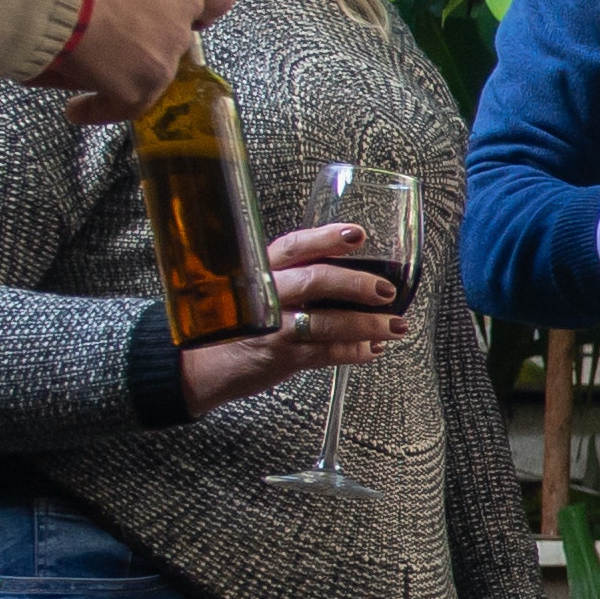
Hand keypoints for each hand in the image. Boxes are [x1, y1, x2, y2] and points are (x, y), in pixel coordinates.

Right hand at [51, 0, 236, 121]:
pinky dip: (99, 108)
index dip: (199, 9)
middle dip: (148, 37)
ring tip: (83, 65)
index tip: (187, 18)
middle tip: (113, 37)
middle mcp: (182, 4)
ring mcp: (166, 48)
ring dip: (124, 69)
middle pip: (178, 33)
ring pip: (154, 70)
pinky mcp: (143, 83)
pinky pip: (127, 106)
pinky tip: (77, 108)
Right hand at [174, 223, 409, 410]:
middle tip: (386, 290)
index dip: (327, 238)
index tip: (358, 234)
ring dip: (367, 324)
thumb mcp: (262, 286)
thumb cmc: (241, 320)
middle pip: (315, 281)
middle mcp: (267, 295)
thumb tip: (357, 269)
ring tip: (396, 325)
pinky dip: (355, 351)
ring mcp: (274, 328)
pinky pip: (326, 354)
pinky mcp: (281, 358)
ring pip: (326, 323)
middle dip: (357, 284)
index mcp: (263, 269)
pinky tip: (374, 348)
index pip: (295, 246)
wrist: (203, 364)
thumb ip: (298, 274)